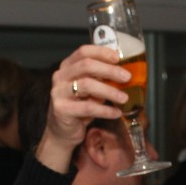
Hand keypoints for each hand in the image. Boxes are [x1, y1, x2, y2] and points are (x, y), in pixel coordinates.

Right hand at [35, 45, 129, 171]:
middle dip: (110, 70)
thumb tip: (123, 74)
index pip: (83, 52)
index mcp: (67, 67)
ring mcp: (58, 92)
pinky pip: (88, 107)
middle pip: (86, 65)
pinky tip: (116, 113)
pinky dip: (105, 110)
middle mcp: (60, 77)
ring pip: (87, 85)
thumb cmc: (79, 108)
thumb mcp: (90, 90)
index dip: (102, 52)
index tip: (118, 58)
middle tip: (126, 77)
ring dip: (109, 91)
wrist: (62, 132)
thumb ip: (100, 79)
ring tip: (123, 98)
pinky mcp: (61, 109)